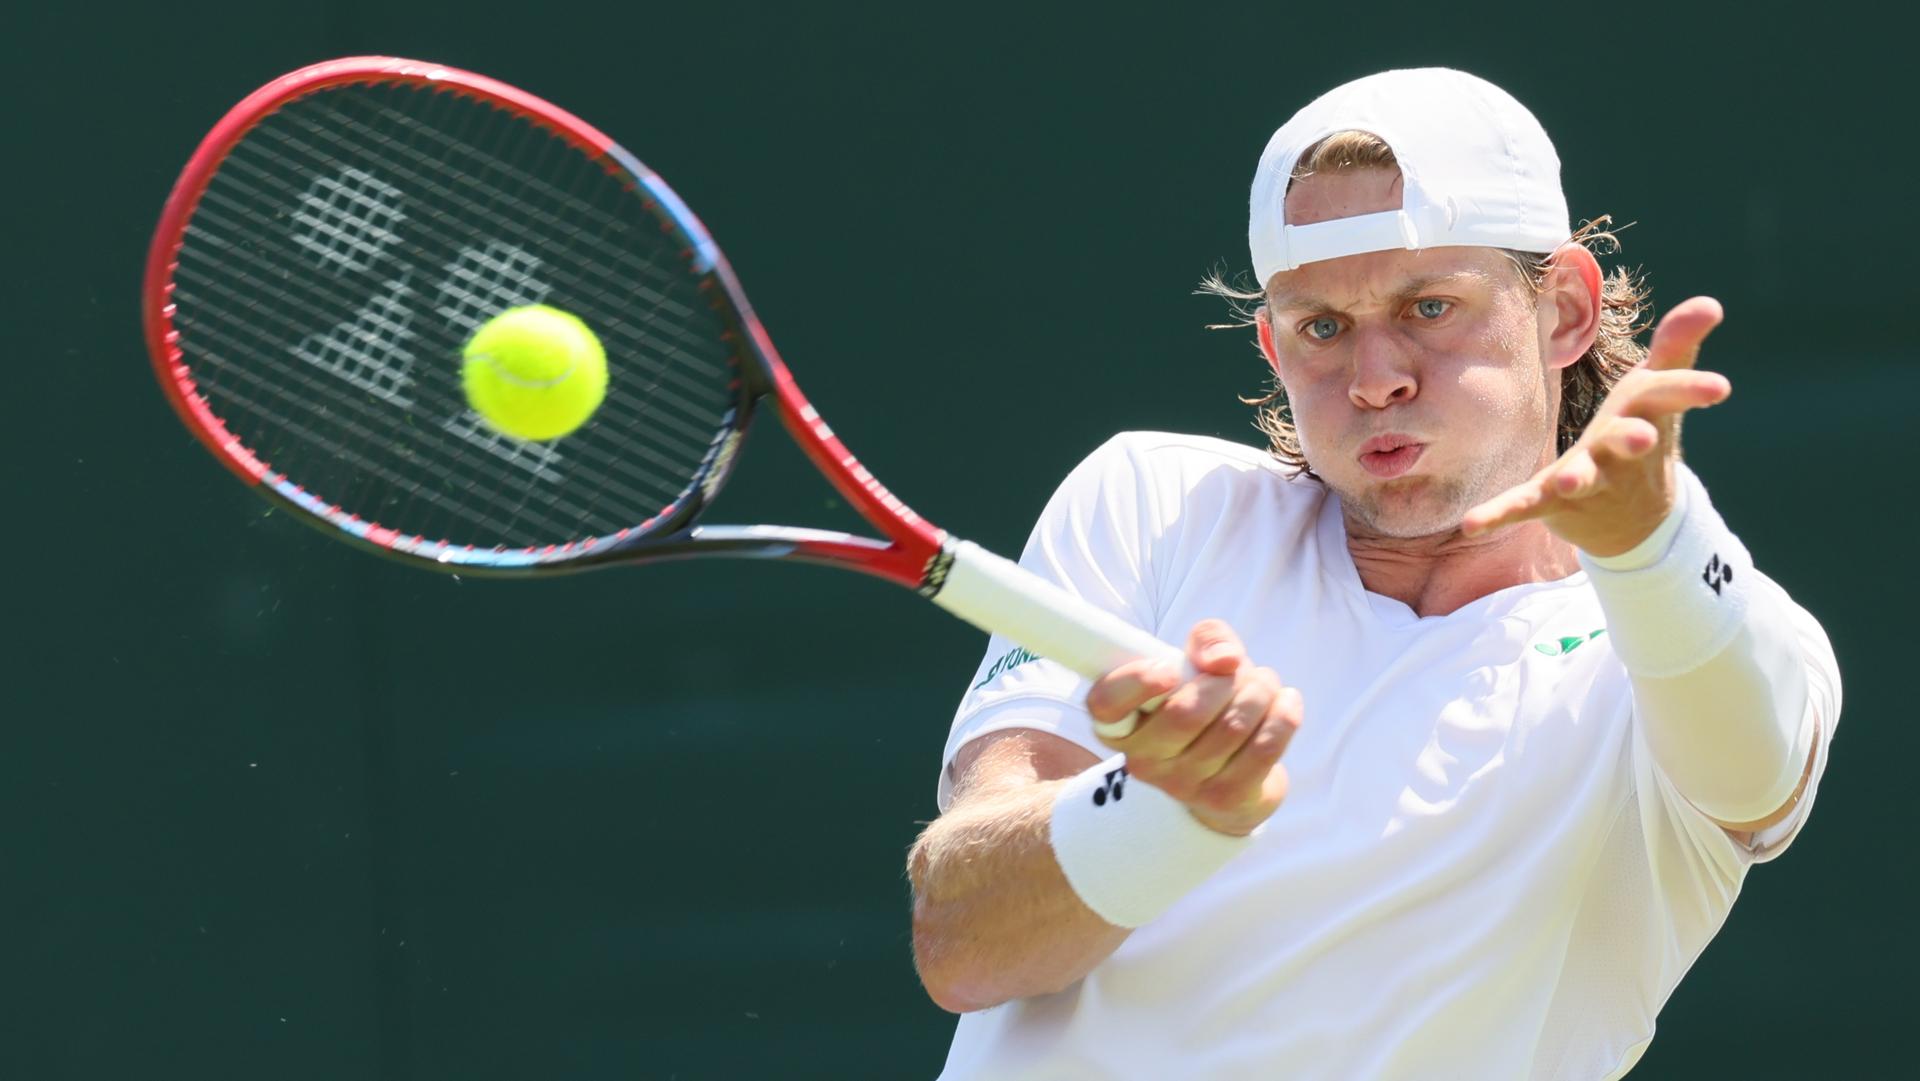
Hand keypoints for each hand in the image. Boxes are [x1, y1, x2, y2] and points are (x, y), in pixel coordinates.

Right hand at [1085, 619, 1300, 835]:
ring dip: (1260, 692)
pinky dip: (1283, 717)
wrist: (1231, 778)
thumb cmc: (1205, 705)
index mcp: (1121, 722)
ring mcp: (1183, 785)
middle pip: (1185, 713)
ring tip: (1264, 685)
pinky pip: (1264, 749)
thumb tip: (1225, 659)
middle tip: (1240, 671)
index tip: (1170, 668)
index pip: (1106, 705)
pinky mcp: (1226, 799)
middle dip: (1227, 681)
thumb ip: (1208, 639)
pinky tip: (1287, 702)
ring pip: (1232, 727)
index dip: (1135, 683)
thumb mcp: (1199, 662)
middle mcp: (1143, 759)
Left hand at [1461, 297, 1731, 556]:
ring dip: (1575, 479)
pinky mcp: (1551, 503)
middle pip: (1626, 444)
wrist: (1636, 519)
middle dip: (1632, 440)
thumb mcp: (1656, 392)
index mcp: (1643, 419)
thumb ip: (1675, 347)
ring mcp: (1587, 481)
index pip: (1669, 398)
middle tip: (1642, 438)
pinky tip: (1469, 524)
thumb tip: (1711, 301)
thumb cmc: (1641, 435)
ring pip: (1581, 479)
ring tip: (1563, 483)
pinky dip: (1497, 514)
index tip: (1720, 388)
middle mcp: (1619, 454)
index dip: (1690, 390)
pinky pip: (1522, 506)